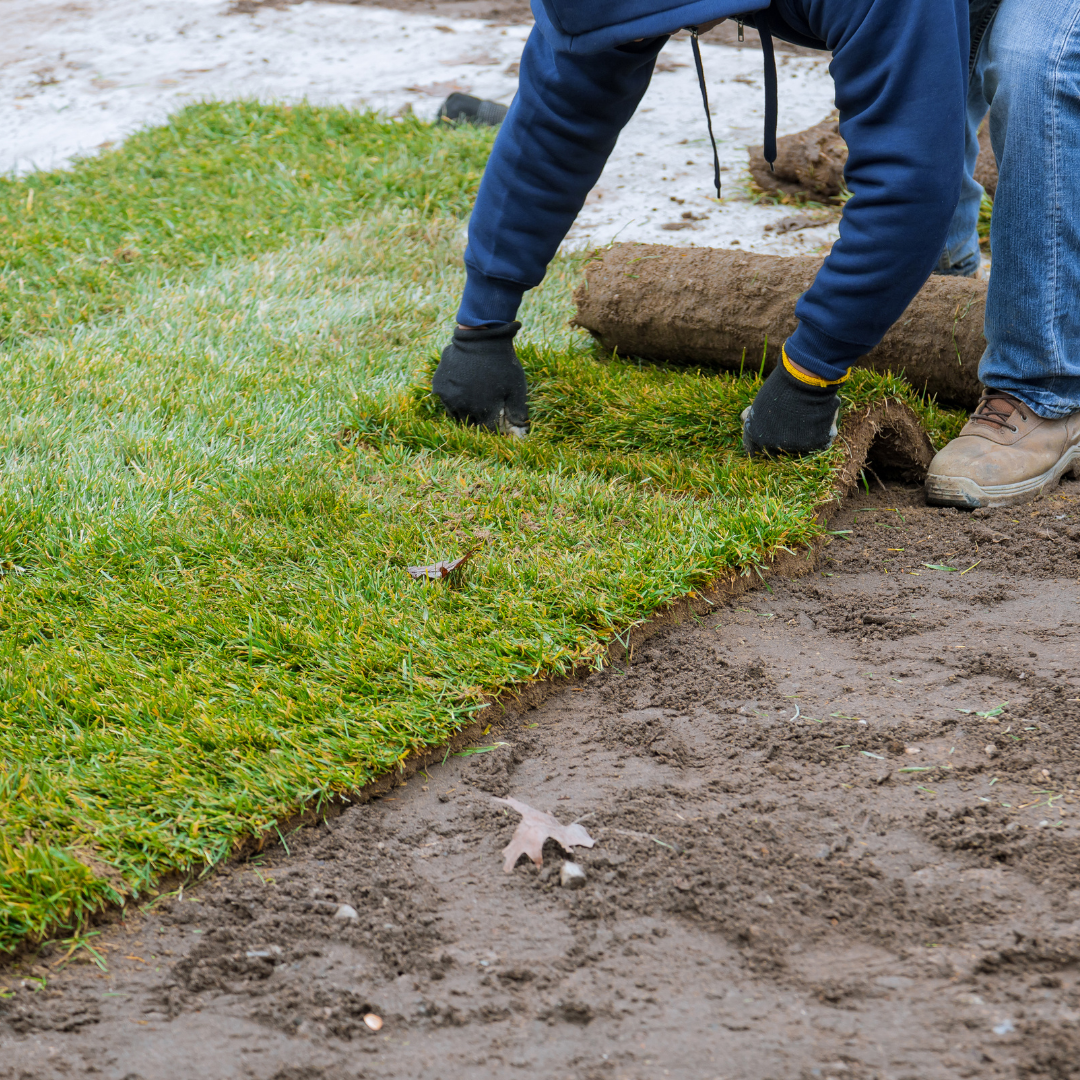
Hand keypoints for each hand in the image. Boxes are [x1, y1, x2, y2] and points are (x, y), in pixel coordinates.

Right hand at [432, 322, 528, 436]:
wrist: (481, 340)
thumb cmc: (502, 364)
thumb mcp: (517, 388)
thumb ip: (518, 411)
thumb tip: (521, 428)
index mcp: (484, 412)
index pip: (488, 430)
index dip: (494, 427)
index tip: (497, 418)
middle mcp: (464, 409)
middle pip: (471, 424)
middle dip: (479, 419)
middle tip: (485, 406)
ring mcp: (449, 398)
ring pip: (456, 414)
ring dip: (464, 411)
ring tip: (473, 398)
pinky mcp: (439, 387)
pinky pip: (446, 400)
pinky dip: (453, 398)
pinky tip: (462, 387)